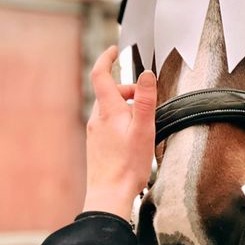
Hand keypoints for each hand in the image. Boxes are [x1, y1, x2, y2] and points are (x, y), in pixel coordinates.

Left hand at [82, 45, 156, 220]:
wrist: (110, 194)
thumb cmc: (128, 165)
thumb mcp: (144, 128)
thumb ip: (145, 100)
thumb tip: (146, 74)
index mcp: (108, 111)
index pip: (101, 75)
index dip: (107, 59)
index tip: (115, 50)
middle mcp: (97, 119)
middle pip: (111, 93)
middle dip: (130, 91)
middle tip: (148, 104)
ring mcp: (95, 132)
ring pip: (111, 109)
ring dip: (128, 109)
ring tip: (144, 126)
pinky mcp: (97, 145)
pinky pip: (110, 124)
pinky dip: (123, 122)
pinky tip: (135, 140)